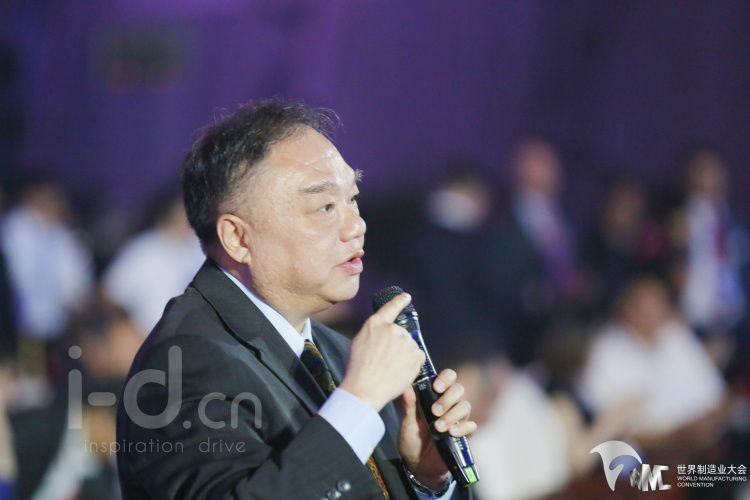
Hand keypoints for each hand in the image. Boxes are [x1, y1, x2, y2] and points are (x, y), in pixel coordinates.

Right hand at [340, 294, 425, 411]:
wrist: (365, 388)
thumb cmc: (359, 368)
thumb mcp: (359, 341)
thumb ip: (374, 332)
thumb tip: (384, 332)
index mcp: (376, 323)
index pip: (391, 307)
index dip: (400, 301)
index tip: (406, 297)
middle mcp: (392, 329)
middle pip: (401, 333)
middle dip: (397, 345)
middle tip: (386, 360)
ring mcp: (405, 342)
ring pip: (410, 346)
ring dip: (404, 354)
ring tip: (391, 368)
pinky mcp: (415, 356)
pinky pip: (418, 356)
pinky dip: (412, 363)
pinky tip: (400, 371)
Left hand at [397, 369, 476, 489]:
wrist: (419, 464)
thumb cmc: (412, 439)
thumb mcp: (407, 423)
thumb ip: (408, 406)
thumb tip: (406, 388)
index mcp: (435, 396)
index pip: (448, 377)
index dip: (445, 378)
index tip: (436, 387)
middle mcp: (449, 404)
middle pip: (459, 389)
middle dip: (448, 398)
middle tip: (434, 411)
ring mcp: (457, 418)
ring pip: (465, 406)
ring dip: (453, 415)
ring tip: (438, 427)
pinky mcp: (464, 434)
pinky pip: (471, 425)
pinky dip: (462, 428)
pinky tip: (451, 433)